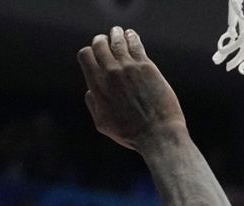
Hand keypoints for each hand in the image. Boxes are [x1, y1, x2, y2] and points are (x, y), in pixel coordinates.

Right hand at [77, 28, 186, 151]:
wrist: (157, 134)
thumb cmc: (131, 133)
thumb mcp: (102, 123)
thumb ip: (93, 104)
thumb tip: (90, 90)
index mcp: (97, 85)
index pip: (86, 55)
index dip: (89, 52)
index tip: (95, 54)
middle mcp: (110, 72)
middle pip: (100, 44)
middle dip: (101, 41)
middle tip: (106, 40)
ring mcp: (129, 68)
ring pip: (117, 40)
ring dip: (116, 34)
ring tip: (118, 32)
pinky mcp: (147, 67)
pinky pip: (136, 44)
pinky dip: (131, 37)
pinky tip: (131, 35)